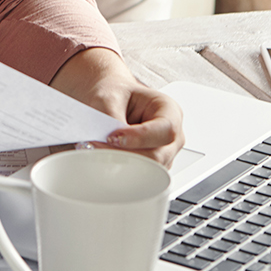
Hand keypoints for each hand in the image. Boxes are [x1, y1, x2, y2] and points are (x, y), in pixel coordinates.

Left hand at [50, 47, 184, 166]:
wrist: (112, 102)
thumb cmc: (117, 95)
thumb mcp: (110, 98)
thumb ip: (112, 118)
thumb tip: (110, 142)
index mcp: (170, 111)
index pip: (165, 130)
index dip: (140, 137)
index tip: (114, 137)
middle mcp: (173, 135)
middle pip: (158, 156)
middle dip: (126, 154)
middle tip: (98, 146)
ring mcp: (164, 154)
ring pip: (149, 170)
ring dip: (121, 163)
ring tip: (97, 149)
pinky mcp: (152, 167)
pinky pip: (140, 175)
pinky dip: (120, 168)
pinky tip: (104, 157)